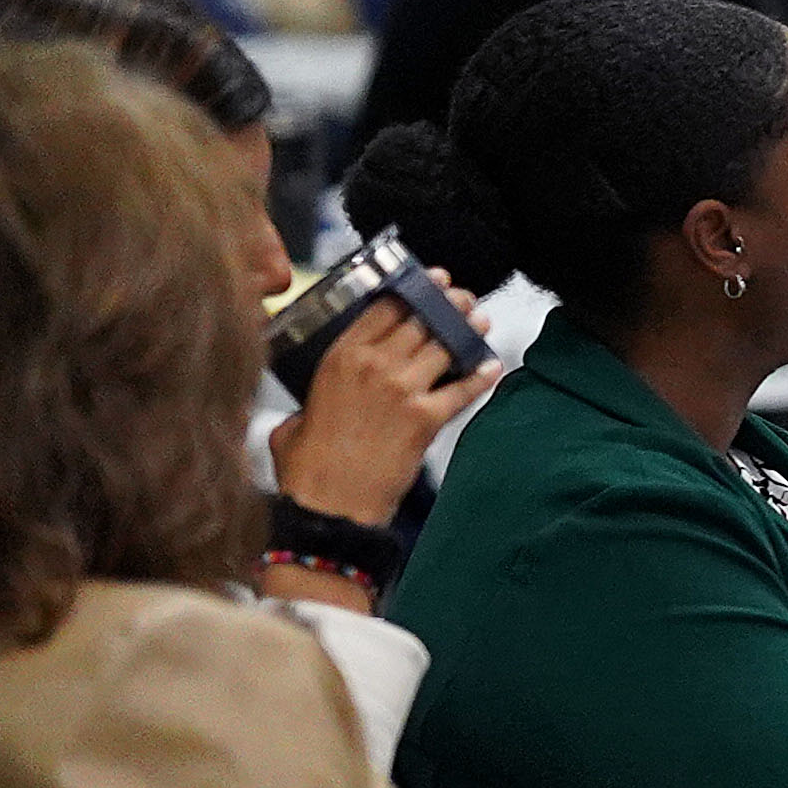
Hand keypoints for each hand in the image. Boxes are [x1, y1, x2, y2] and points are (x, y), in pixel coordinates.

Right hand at [269, 303, 498, 529]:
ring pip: (445, 346)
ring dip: (467, 331)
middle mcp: (373, 365)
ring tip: (481, 321)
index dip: (413, 290)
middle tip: (462, 299)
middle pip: (421, 320)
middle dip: (447, 305)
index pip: (384, 308)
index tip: (430, 282)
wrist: (328, 506)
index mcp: (339, 357)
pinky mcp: (427, 418)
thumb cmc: (308, 467)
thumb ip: (312, 399)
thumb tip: (314, 405)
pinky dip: (481, 375)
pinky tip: (492, 366)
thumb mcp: (295, 417)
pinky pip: (464, 388)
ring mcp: (403, 389)